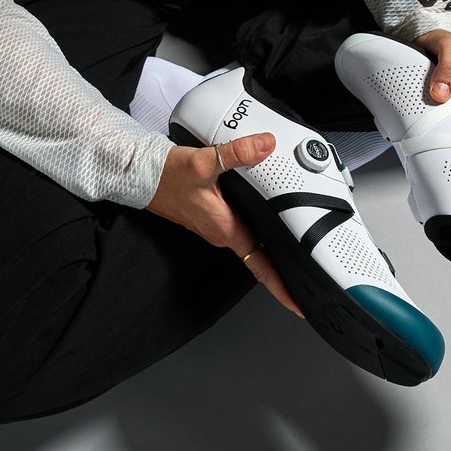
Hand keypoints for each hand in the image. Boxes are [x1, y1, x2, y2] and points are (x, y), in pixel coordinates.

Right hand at [148, 134, 303, 317]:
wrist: (142, 176)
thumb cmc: (166, 177)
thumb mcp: (203, 163)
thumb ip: (237, 153)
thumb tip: (265, 145)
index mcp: (226, 228)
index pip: (260, 266)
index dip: (282, 287)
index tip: (300, 305)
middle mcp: (222, 232)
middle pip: (261, 257)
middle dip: (284, 271)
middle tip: (309, 281)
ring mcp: (216, 225)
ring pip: (252, 241)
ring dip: (271, 250)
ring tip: (296, 254)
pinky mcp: (211, 215)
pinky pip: (241, 227)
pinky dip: (257, 231)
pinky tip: (266, 221)